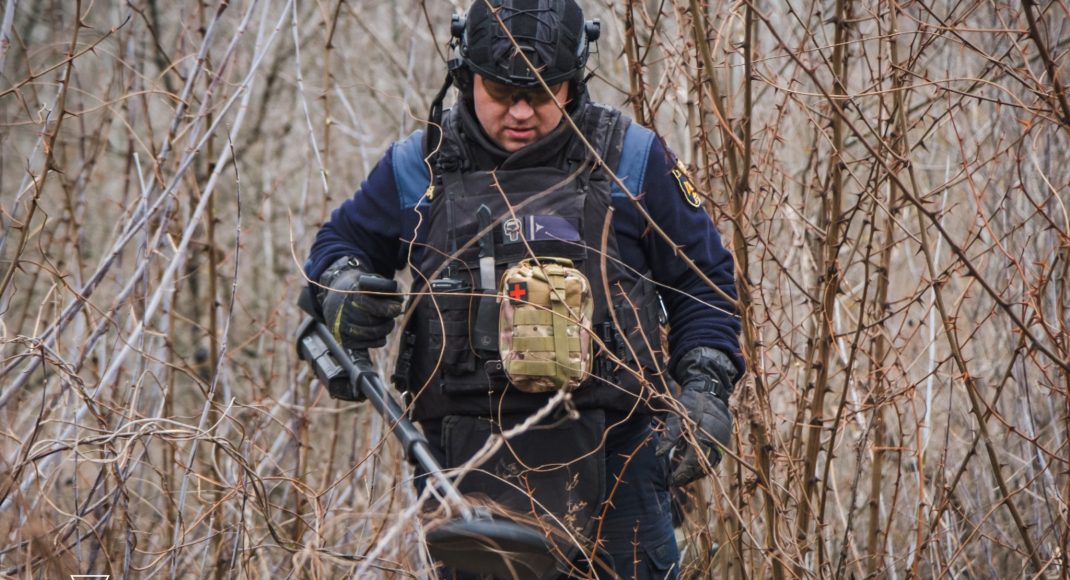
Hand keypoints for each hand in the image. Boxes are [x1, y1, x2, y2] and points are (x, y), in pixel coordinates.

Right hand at [319, 258, 404, 350]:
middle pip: (374, 322)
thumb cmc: (357, 288)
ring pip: (371, 335)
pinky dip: (377, 341)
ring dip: (384, 330)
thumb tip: (400, 299)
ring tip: (388, 323)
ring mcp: (342, 327)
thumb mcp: (369, 280)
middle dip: (388, 320)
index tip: (397, 308)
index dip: (390, 309)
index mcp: (351, 296)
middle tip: (392, 316)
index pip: (376, 307)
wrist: (334, 296)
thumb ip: (386, 287)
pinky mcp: (344, 339)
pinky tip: (381, 335)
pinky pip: (366, 345)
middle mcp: (344, 312)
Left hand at [656, 347, 735, 486]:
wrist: (710, 392)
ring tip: (681, 479)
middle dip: (688, 476)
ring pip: (709, 465)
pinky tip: (693, 470)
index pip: (693, 460)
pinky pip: (714, 459)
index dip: (682, 473)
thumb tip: (659, 455)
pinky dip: (703, 466)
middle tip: (674, 483)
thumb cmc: (691, 403)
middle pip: (702, 466)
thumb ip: (670, 435)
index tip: (672, 481)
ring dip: (696, 474)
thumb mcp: (677, 415)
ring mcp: (722, 442)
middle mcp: (716, 441)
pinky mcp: (723, 442)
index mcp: (704, 434)